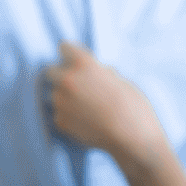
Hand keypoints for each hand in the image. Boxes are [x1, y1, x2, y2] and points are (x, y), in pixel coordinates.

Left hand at [44, 41, 162, 165]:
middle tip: (77, 87)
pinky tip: (84, 122)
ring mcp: (61, 102)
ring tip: (85, 109)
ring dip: (64, 98)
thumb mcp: (121, 80)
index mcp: (83, 64)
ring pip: (55, 94)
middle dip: (62, 76)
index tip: (77, 62)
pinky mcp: (60, 121)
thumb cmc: (134, 107)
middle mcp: (67, 80)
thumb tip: (99, 72)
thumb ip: (102, 74)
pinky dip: (68, 117)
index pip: (64, 47)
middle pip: (51, 71)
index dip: (72, 55)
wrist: (132, 139)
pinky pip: (59, 114)